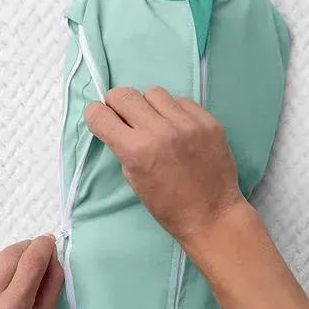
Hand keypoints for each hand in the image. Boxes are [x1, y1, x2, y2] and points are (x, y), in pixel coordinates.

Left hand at [0, 235, 64, 308]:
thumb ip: (52, 285)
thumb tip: (52, 254)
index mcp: (12, 308)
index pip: (31, 260)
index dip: (43, 245)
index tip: (49, 241)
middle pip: (10, 254)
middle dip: (27, 249)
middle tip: (36, 254)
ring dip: (7, 261)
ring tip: (14, 277)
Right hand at [82, 86, 244, 246]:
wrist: (212, 215)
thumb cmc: (168, 206)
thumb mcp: (135, 180)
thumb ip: (124, 149)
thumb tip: (118, 125)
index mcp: (136, 151)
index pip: (100, 115)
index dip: (96, 115)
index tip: (101, 119)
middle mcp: (159, 131)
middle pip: (124, 94)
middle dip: (117, 104)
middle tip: (125, 118)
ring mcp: (186, 123)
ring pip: (154, 93)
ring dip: (148, 106)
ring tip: (157, 124)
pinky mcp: (208, 121)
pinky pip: (182, 101)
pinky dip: (174, 112)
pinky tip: (179, 130)